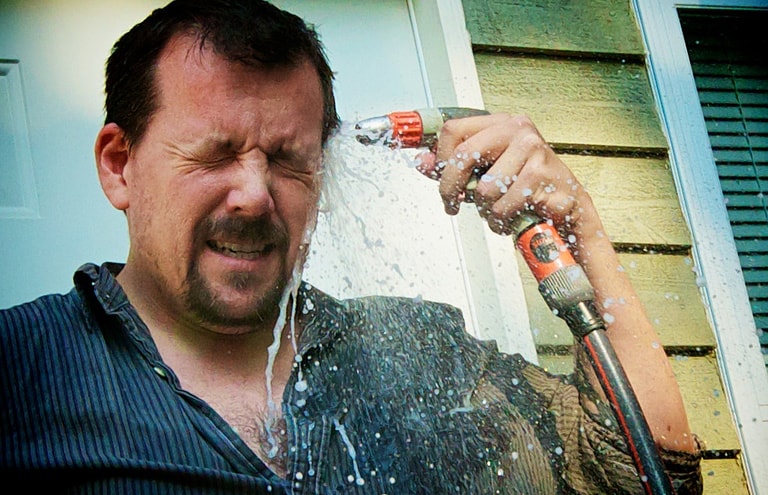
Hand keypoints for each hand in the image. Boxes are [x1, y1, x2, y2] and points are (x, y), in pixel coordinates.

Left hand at [415, 113, 598, 243]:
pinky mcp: (541, 174)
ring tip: (494, 211)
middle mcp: (516, 129)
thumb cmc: (524, 186)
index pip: (453, 130)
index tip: (439, 178)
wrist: (567, 204)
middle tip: (452, 204)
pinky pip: (504, 205)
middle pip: (464, 155)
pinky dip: (501, 220)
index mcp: (499, 123)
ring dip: (484, 209)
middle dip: (451, 187)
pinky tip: (509, 218)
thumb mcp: (485, 171)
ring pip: (485, 187)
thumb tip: (422, 162)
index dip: (440, 158)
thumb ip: (454, 165)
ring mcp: (532, 149)